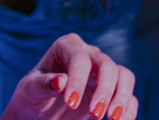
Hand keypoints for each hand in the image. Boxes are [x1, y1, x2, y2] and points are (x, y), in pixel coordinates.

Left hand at [3, 34, 136, 119]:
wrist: (39, 113)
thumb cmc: (32, 97)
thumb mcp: (29, 91)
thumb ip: (42, 85)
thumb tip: (61, 81)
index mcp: (67, 47)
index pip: (79, 59)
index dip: (78, 80)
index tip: (71, 103)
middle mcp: (89, 54)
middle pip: (107, 65)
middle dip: (104, 90)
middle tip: (95, 115)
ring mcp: (102, 72)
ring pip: (124, 76)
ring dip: (121, 98)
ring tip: (112, 119)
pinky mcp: (112, 91)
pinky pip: (129, 95)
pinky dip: (128, 109)